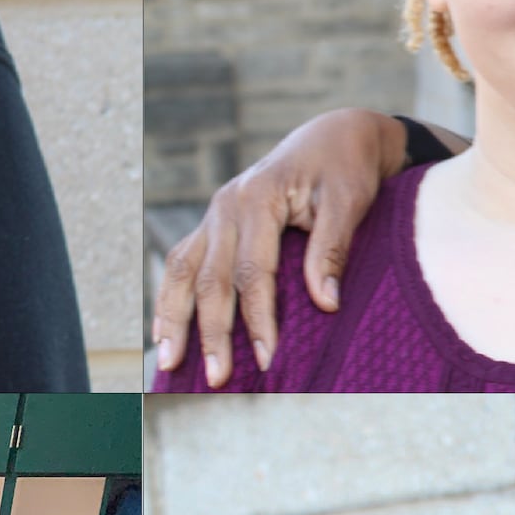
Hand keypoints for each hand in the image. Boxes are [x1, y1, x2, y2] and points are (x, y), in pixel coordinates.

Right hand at [150, 108, 406, 383]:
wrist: (334, 135)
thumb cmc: (346, 168)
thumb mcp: (350, 200)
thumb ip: (332, 248)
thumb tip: (325, 303)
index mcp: (258, 197)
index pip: (253, 271)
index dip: (260, 318)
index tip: (269, 358)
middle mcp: (226, 206)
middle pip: (210, 279)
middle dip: (212, 332)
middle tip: (217, 379)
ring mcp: (214, 214)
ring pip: (181, 271)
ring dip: (174, 319)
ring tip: (170, 363)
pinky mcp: (214, 225)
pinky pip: (181, 263)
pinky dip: (170, 299)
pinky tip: (165, 331)